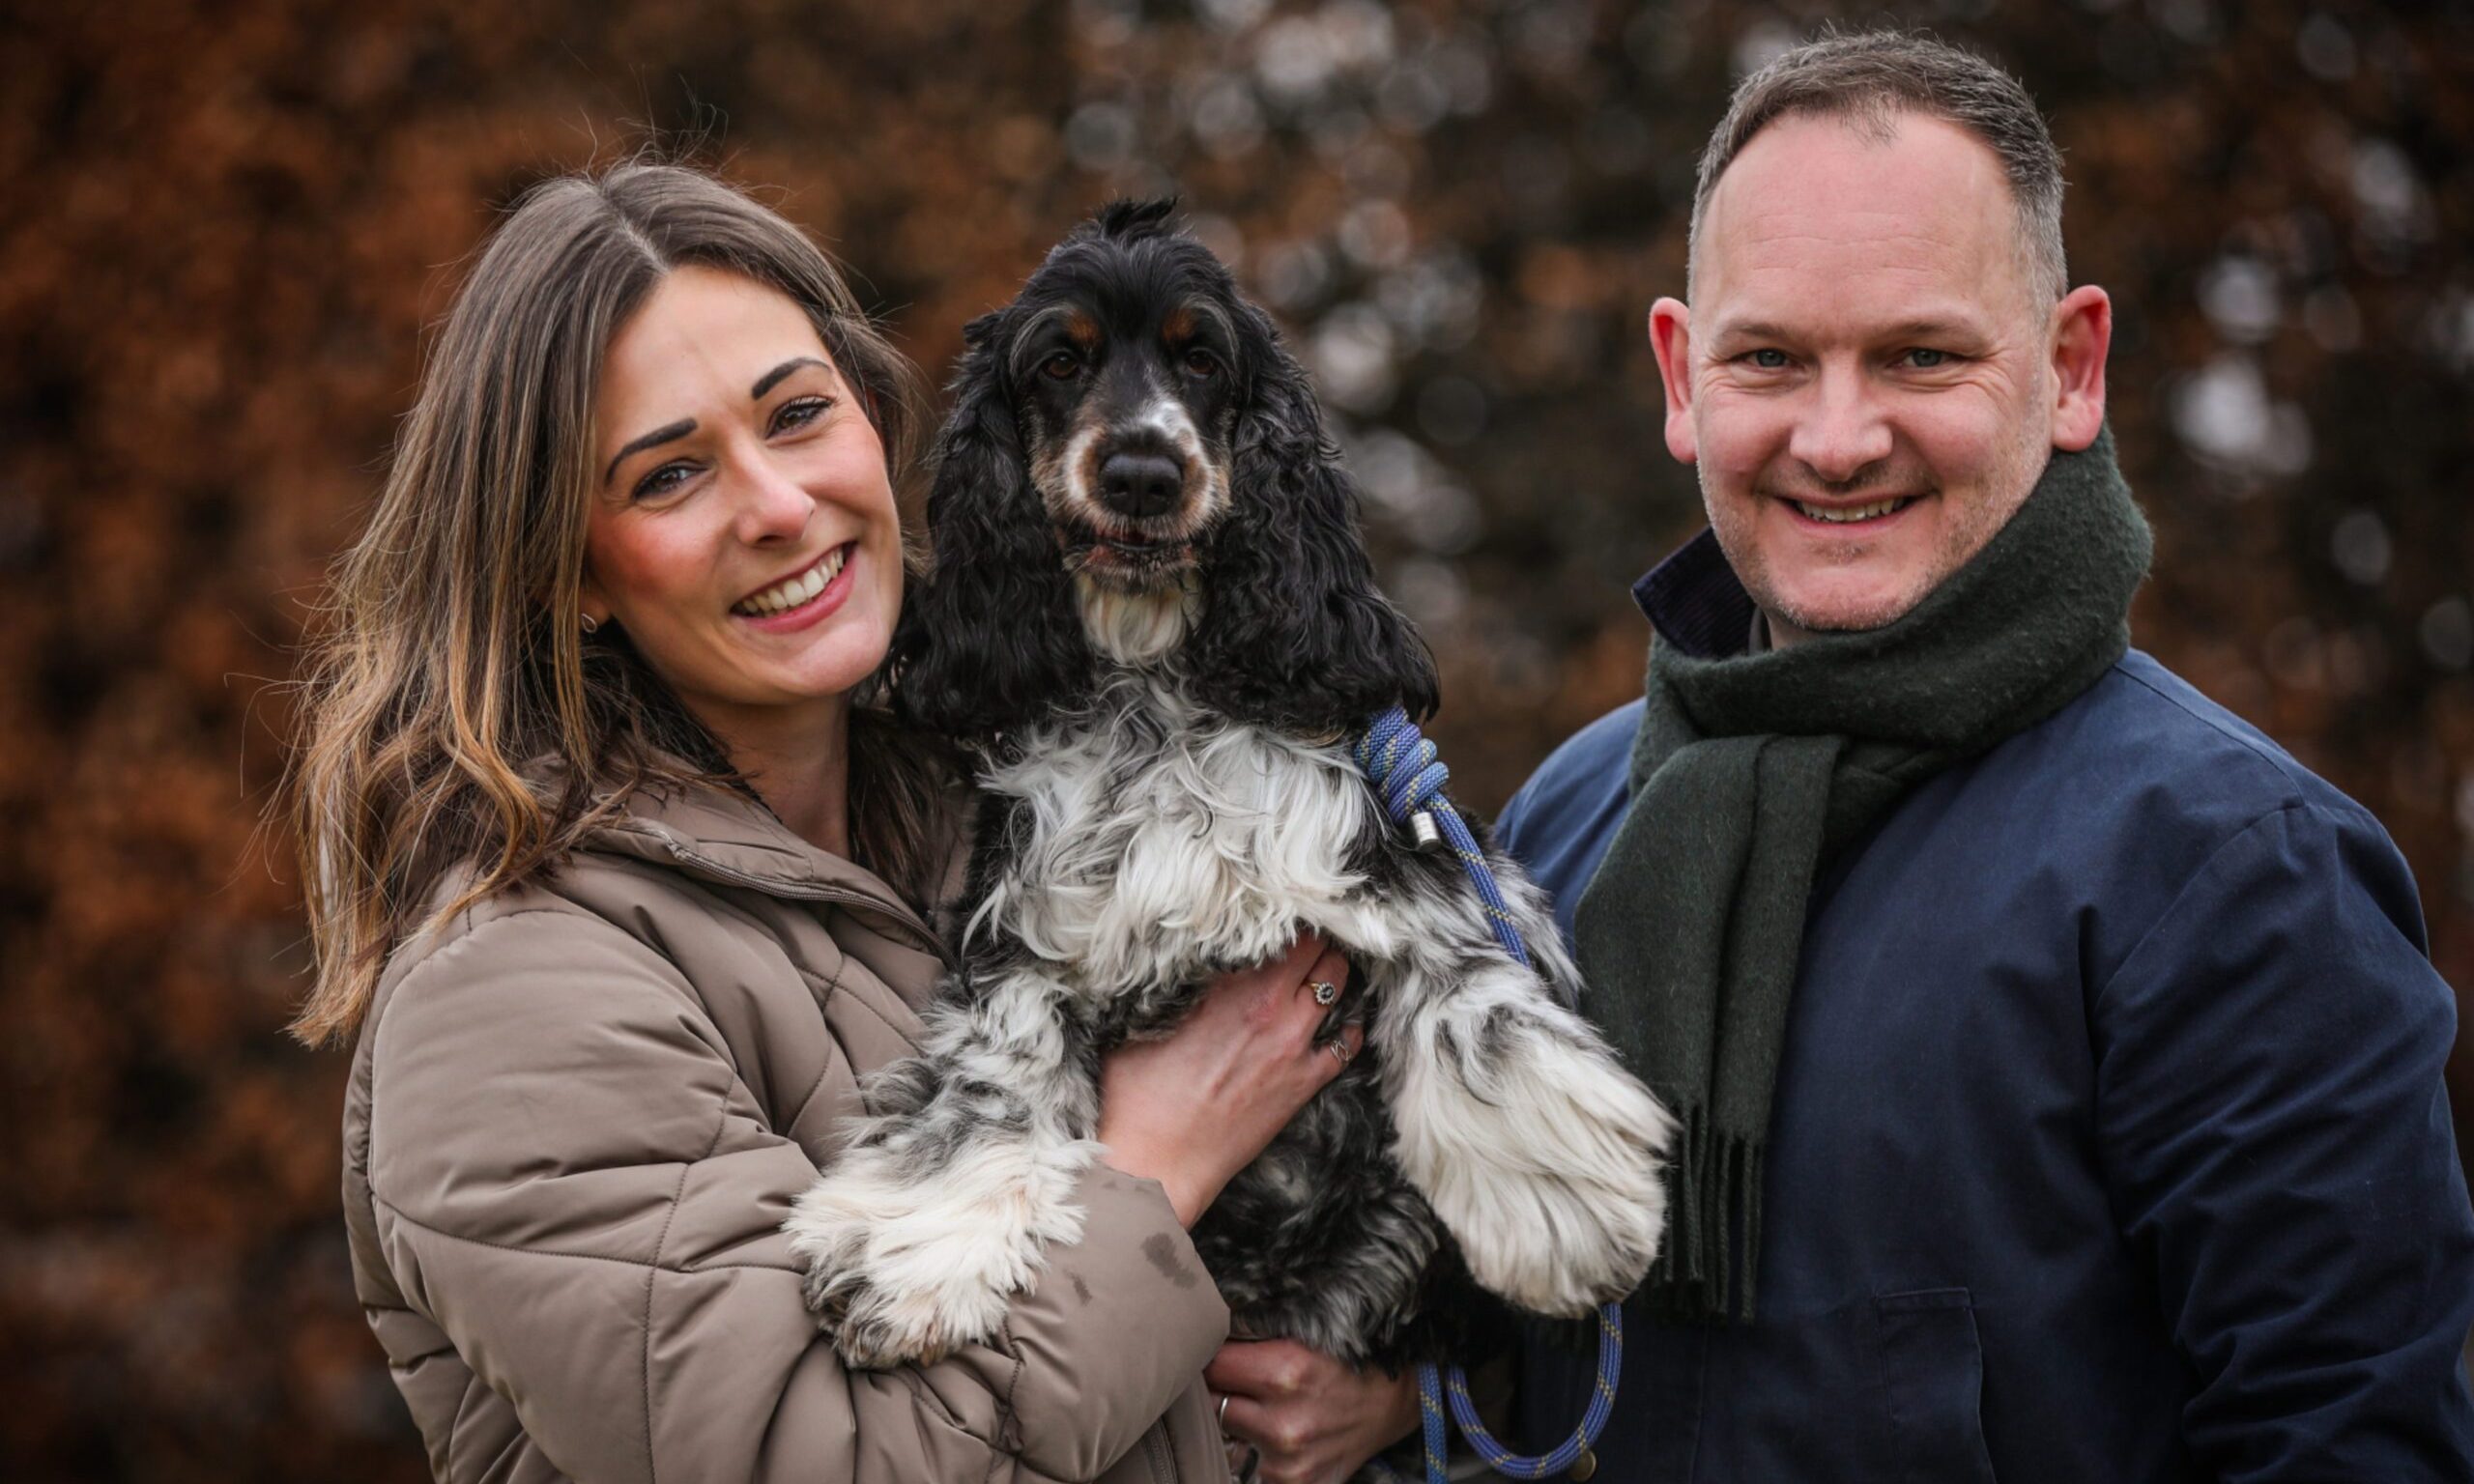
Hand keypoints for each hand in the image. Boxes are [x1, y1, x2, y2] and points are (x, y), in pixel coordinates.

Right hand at [1096, 934, 1358, 1226]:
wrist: (1158, 1160)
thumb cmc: (1135, 1094)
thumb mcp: (1143, 1021)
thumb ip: (1173, 987)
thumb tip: (1170, 966)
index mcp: (1230, 985)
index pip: (1282, 931)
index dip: (1287, 922)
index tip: (1282, 921)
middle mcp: (1271, 1006)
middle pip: (1319, 949)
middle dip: (1317, 940)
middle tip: (1306, 941)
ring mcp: (1293, 1045)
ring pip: (1339, 984)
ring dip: (1333, 974)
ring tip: (1323, 971)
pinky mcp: (1304, 1084)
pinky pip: (1347, 1044)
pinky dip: (1347, 1027)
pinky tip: (1339, 1022)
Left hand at [1208, 1337, 1419, 1483]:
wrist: (1393, 1404)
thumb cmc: (1346, 1363)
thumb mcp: (1302, 1338)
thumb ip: (1252, 1339)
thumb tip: (1202, 1335)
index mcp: (1285, 1372)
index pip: (1211, 1363)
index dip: (1209, 1353)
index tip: (1214, 1349)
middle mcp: (1284, 1423)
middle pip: (1211, 1400)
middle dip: (1220, 1386)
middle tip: (1240, 1376)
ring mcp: (1287, 1461)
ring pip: (1226, 1431)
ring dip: (1236, 1417)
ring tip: (1267, 1403)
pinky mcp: (1291, 1483)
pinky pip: (1248, 1459)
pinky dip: (1256, 1445)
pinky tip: (1281, 1431)